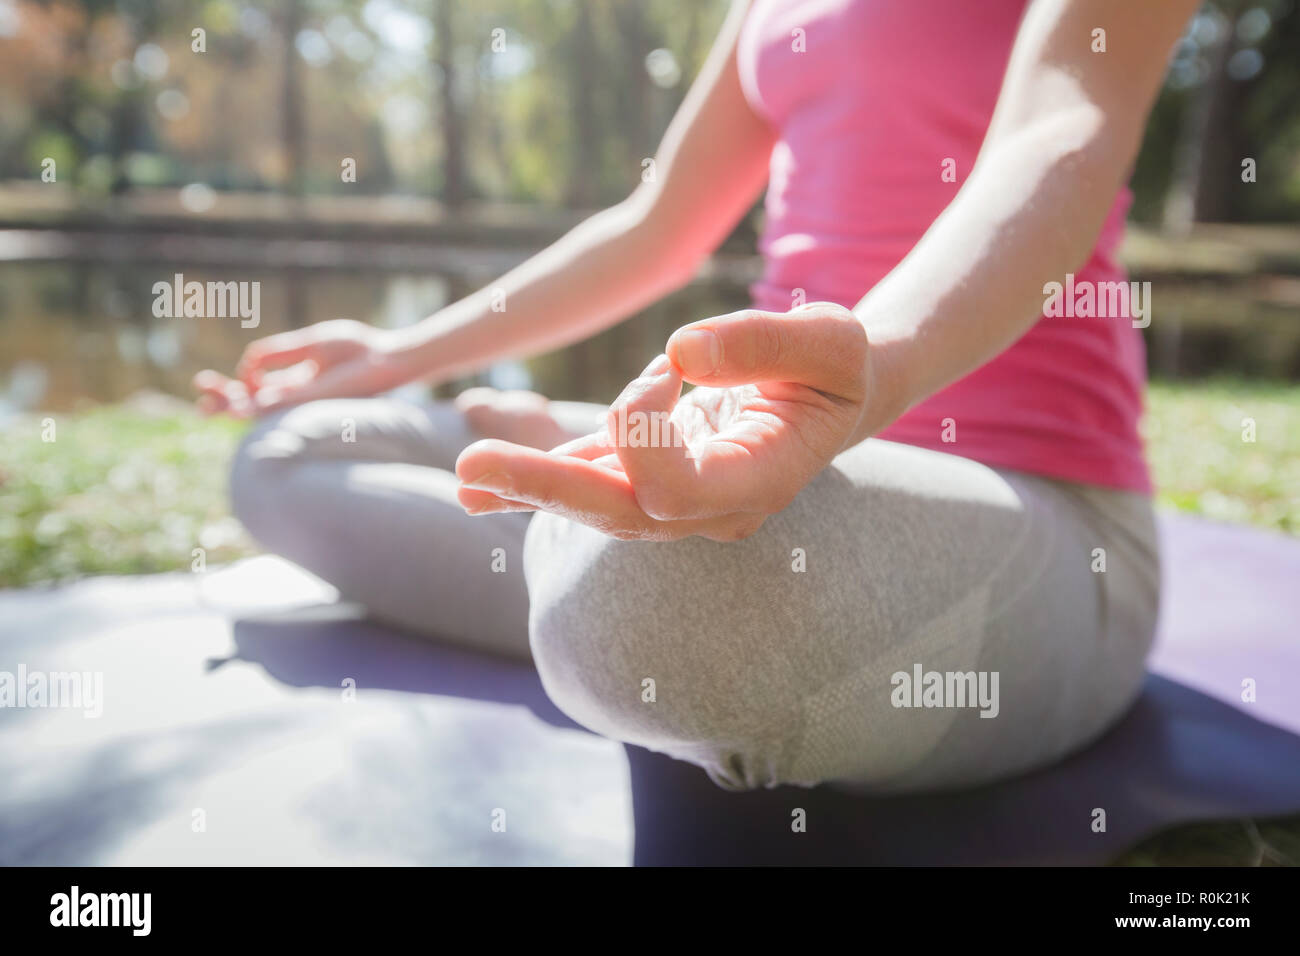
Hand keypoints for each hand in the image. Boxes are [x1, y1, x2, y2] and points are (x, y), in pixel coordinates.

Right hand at [192, 319, 413, 416]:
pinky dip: (257, 406)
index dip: (226, 387)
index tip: (203, 379)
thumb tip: (247, 362)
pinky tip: (238, 402)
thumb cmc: (355, 349)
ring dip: (232, 409)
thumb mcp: (308, 345)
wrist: (384, 358)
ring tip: (208, 405)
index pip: (251, 391)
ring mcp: (302, 403)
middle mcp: (294, 398)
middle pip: (248, 406)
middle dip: (221, 402)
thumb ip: (277, 352)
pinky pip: (278, 409)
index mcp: (292, 382)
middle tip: (200, 398)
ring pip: (259, 414)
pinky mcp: (311, 404)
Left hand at [454, 302, 871, 540]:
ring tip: (464, 477)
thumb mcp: (830, 341)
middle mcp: (710, 507)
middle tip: (470, 468)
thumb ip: (764, 343)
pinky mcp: (649, 474)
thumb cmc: (835, 367)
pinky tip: (481, 488)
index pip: (671, 489)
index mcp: (755, 483)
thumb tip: (679, 353)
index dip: (642, 426)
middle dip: (544, 487)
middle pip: (617, 512)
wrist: (830, 398)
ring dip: (527, 483)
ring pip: (594, 500)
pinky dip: (539, 477)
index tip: (666, 363)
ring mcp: (677, 498)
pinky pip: (590, 479)